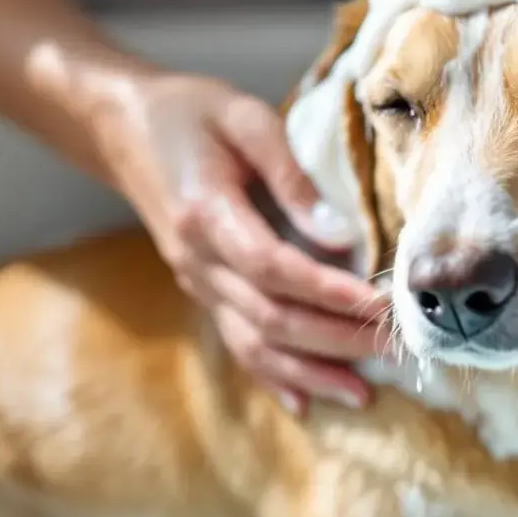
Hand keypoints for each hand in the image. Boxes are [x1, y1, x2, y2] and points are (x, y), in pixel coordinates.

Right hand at [79, 70, 386, 414]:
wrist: (123, 127)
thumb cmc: (192, 112)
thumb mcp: (245, 118)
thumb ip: (291, 175)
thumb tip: (341, 235)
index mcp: (207, 214)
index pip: (275, 267)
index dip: (328, 292)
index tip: (378, 304)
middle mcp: (198, 260)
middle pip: (271, 317)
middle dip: (336, 339)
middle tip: (394, 348)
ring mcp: (197, 281)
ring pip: (255, 343)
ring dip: (311, 372)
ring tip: (362, 394)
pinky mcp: (202, 288)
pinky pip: (236, 342)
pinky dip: (272, 377)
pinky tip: (306, 404)